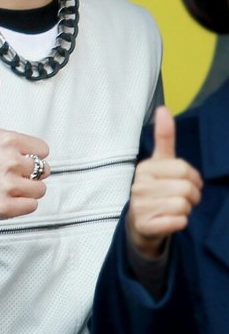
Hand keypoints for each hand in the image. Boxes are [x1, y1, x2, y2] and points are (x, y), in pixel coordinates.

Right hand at [0, 60, 49, 221]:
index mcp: (9, 140)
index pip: (43, 149)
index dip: (30, 153)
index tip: (13, 154)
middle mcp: (10, 162)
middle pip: (43, 170)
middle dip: (30, 172)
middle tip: (9, 171)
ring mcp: (8, 186)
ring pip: (40, 190)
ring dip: (28, 190)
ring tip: (9, 185)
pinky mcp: (5, 207)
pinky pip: (32, 207)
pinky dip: (23, 205)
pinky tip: (7, 197)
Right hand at [127, 106, 202, 257]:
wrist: (140, 223)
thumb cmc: (155, 188)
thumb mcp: (160, 162)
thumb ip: (164, 137)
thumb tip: (163, 108)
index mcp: (145, 168)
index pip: (183, 168)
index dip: (194, 177)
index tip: (190, 182)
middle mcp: (139, 185)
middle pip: (185, 188)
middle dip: (192, 196)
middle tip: (185, 198)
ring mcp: (140, 206)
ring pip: (182, 206)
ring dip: (186, 210)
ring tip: (175, 208)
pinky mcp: (144, 225)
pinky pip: (177, 222)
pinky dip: (180, 223)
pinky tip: (170, 220)